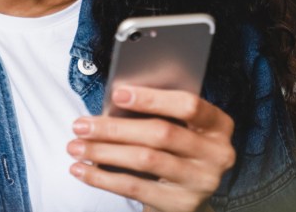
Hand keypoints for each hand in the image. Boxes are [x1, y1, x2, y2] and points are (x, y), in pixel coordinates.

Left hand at [67, 86, 235, 211]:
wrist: (189, 195)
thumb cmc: (176, 149)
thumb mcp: (179, 128)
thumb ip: (157, 113)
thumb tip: (113, 102)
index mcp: (219, 125)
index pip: (188, 106)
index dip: (152, 99)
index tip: (117, 94)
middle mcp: (217, 154)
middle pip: (161, 134)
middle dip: (115, 128)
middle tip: (80, 125)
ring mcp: (201, 182)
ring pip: (145, 160)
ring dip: (103, 151)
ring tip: (76, 147)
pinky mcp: (181, 204)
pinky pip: (135, 188)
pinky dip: (103, 178)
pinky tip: (82, 170)